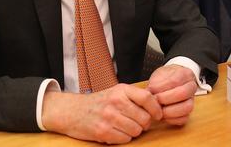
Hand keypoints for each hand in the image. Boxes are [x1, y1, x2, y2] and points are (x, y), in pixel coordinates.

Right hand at [42, 83, 162, 143]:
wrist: (72, 111)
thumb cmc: (98, 102)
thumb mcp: (116, 91)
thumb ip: (135, 96)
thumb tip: (157, 104)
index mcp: (121, 90)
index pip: (147, 98)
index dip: (156, 109)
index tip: (158, 115)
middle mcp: (116, 102)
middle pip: (144, 118)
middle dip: (145, 123)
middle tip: (139, 123)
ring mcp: (109, 117)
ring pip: (136, 130)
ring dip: (134, 131)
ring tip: (126, 127)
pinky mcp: (102, 131)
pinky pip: (125, 139)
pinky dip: (124, 138)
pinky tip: (117, 132)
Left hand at [147, 65, 197, 125]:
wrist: (169, 83)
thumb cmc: (164, 79)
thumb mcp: (159, 75)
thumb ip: (155, 83)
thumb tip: (150, 93)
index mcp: (185, 74)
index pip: (175, 80)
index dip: (162, 87)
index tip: (151, 89)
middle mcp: (191, 87)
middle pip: (183, 93)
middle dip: (166, 98)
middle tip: (156, 100)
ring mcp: (191, 100)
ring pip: (187, 108)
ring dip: (169, 111)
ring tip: (159, 109)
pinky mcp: (188, 112)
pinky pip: (184, 119)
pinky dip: (172, 119)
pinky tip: (163, 115)